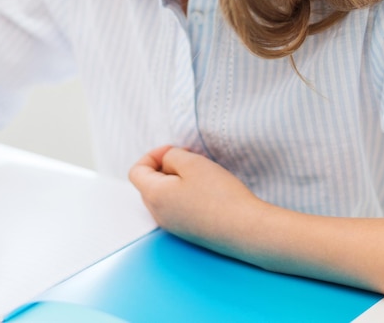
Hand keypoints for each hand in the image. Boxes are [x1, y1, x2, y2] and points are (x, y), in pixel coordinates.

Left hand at [129, 146, 265, 255]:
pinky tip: (207, 192)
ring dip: (176, 180)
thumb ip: (171, 156)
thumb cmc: (219, 195)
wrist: (246, 230)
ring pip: (163, 195)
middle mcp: (158, 215)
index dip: (152, 154)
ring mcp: (172, 226)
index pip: (136, 171)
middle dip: (164, 166)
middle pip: (148, 183)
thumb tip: (165, 164)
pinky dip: (185, 194)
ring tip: (200, 174)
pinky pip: (176, 207)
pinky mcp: (187, 233)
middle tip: (190, 159)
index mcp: (154, 196)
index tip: (175, 150)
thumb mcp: (193, 163)